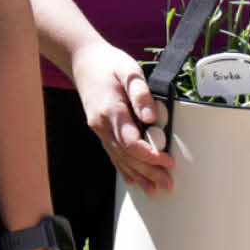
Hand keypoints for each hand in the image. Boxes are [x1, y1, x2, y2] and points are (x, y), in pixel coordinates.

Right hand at [70, 39, 174, 193]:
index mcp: (111, 110)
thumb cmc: (108, 64)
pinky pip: (112, 152)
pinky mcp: (100, 128)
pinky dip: (123, 168)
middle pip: (126, 155)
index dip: (149, 155)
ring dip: (137, 175)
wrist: (82, 60)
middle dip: (148, 171)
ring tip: (154, 189)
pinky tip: (132, 179)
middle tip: (167, 183)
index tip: (167, 161)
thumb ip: (141, 94)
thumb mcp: (129, 71)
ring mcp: (99, 128)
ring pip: (119, 157)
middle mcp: (102, 123)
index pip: (131, 142)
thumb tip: (150, 118)